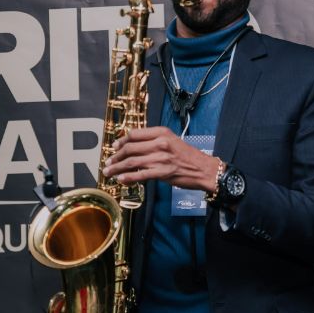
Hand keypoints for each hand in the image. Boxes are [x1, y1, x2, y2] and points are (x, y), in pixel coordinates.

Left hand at [102, 127, 218, 191]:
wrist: (204, 169)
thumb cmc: (188, 156)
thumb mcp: (172, 141)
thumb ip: (155, 142)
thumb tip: (135, 148)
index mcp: (162, 133)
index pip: (135, 134)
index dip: (121, 141)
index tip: (115, 146)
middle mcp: (160, 143)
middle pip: (130, 148)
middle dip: (116, 156)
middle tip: (109, 162)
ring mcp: (161, 158)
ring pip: (132, 162)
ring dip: (117, 168)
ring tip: (109, 172)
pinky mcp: (162, 173)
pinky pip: (140, 175)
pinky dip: (128, 177)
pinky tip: (121, 179)